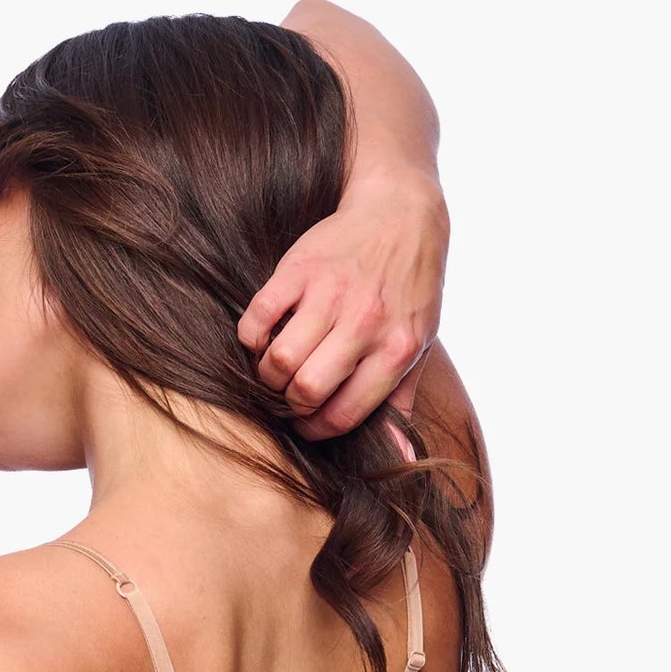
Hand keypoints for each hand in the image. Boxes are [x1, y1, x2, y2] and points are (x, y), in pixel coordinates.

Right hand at [238, 166, 447, 438]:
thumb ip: (401, 403)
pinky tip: (263, 335)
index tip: (307, 424)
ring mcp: (330, 293)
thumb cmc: (410, 287)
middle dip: (291, 403)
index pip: (342, 414)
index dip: (316, 429)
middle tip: (292, 392)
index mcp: (396, 350)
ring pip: (278, 360)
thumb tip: (400, 462)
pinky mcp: (299, 268)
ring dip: (268, 374)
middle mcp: (365, 323)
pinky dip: (251, 337)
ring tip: (277, 366)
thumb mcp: (420, 345)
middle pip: (305, 391)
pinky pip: (257, 319)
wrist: (401, 210)